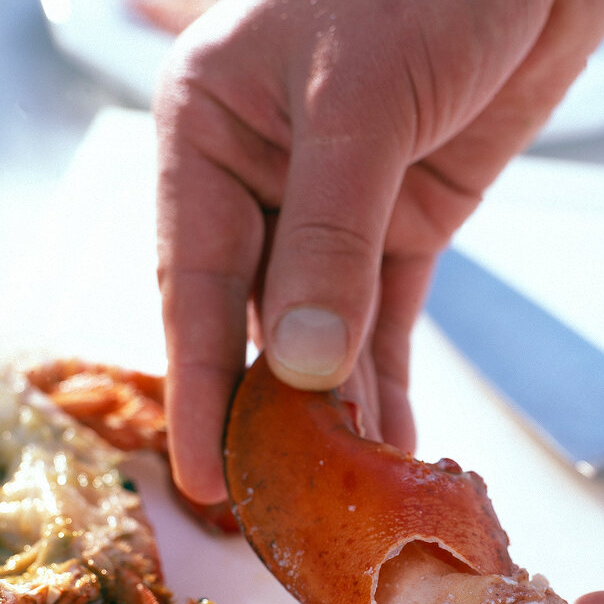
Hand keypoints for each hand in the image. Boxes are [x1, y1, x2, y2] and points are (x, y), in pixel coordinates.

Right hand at [154, 0, 603, 501]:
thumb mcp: (362, 100)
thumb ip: (332, 236)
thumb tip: (308, 365)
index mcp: (211, 133)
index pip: (197, 282)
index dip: (204, 384)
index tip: (205, 472)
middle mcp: (263, 177)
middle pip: (257, 319)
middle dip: (272, 411)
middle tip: (280, 502)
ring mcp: (339, 208)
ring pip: (325, 331)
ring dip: (337, 410)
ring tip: (343, 492)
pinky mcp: (406, 221)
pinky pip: (388, 319)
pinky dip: (389, 381)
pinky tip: (389, 440)